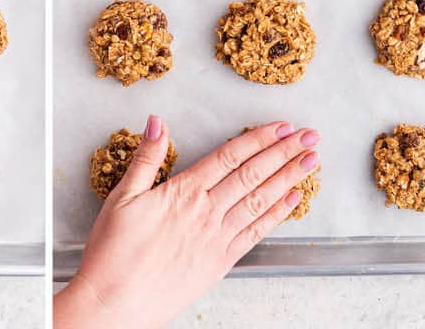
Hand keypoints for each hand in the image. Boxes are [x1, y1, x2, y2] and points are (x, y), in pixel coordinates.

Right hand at [56, 118, 319, 328]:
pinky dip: (277, 215)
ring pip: (260, 201)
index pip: (229, 156)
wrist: (115, 302)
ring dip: (288, 178)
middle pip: (253, 175)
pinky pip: (255, 234)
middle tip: (310, 136)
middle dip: (284, 153)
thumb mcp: (122, 196)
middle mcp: (206, 213)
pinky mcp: (219, 263)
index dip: (258, 139)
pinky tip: (291, 200)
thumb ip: (146, 157)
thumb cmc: (114, 251)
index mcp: (184, 191)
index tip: (280, 126)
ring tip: (311, 162)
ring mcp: (216, 239)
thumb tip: (157, 121)